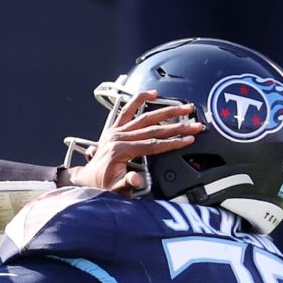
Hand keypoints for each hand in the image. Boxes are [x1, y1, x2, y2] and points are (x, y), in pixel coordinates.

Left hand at [66, 90, 201, 194]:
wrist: (86, 181)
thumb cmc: (102, 185)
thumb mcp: (116, 189)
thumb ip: (127, 183)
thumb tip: (136, 180)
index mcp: (120, 150)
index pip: (153, 145)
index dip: (173, 142)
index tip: (189, 139)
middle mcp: (118, 137)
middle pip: (154, 129)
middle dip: (178, 126)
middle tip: (195, 124)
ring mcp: (116, 131)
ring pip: (145, 116)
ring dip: (166, 110)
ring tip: (184, 107)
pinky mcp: (114, 128)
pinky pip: (127, 110)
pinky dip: (139, 100)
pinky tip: (152, 93)